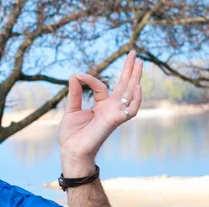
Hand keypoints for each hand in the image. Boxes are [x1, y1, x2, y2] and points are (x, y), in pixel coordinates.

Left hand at [59, 51, 142, 175]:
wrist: (71, 151)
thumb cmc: (71, 135)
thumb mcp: (71, 110)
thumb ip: (75, 93)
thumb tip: (74, 75)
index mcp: (100, 107)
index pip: (102, 87)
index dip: (90, 80)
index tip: (77, 75)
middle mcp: (110, 109)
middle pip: (124, 87)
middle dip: (128, 71)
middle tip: (133, 54)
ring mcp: (114, 114)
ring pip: (130, 94)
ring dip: (135, 78)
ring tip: (139, 62)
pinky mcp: (115, 121)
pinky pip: (131, 110)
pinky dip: (136, 99)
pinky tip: (137, 86)